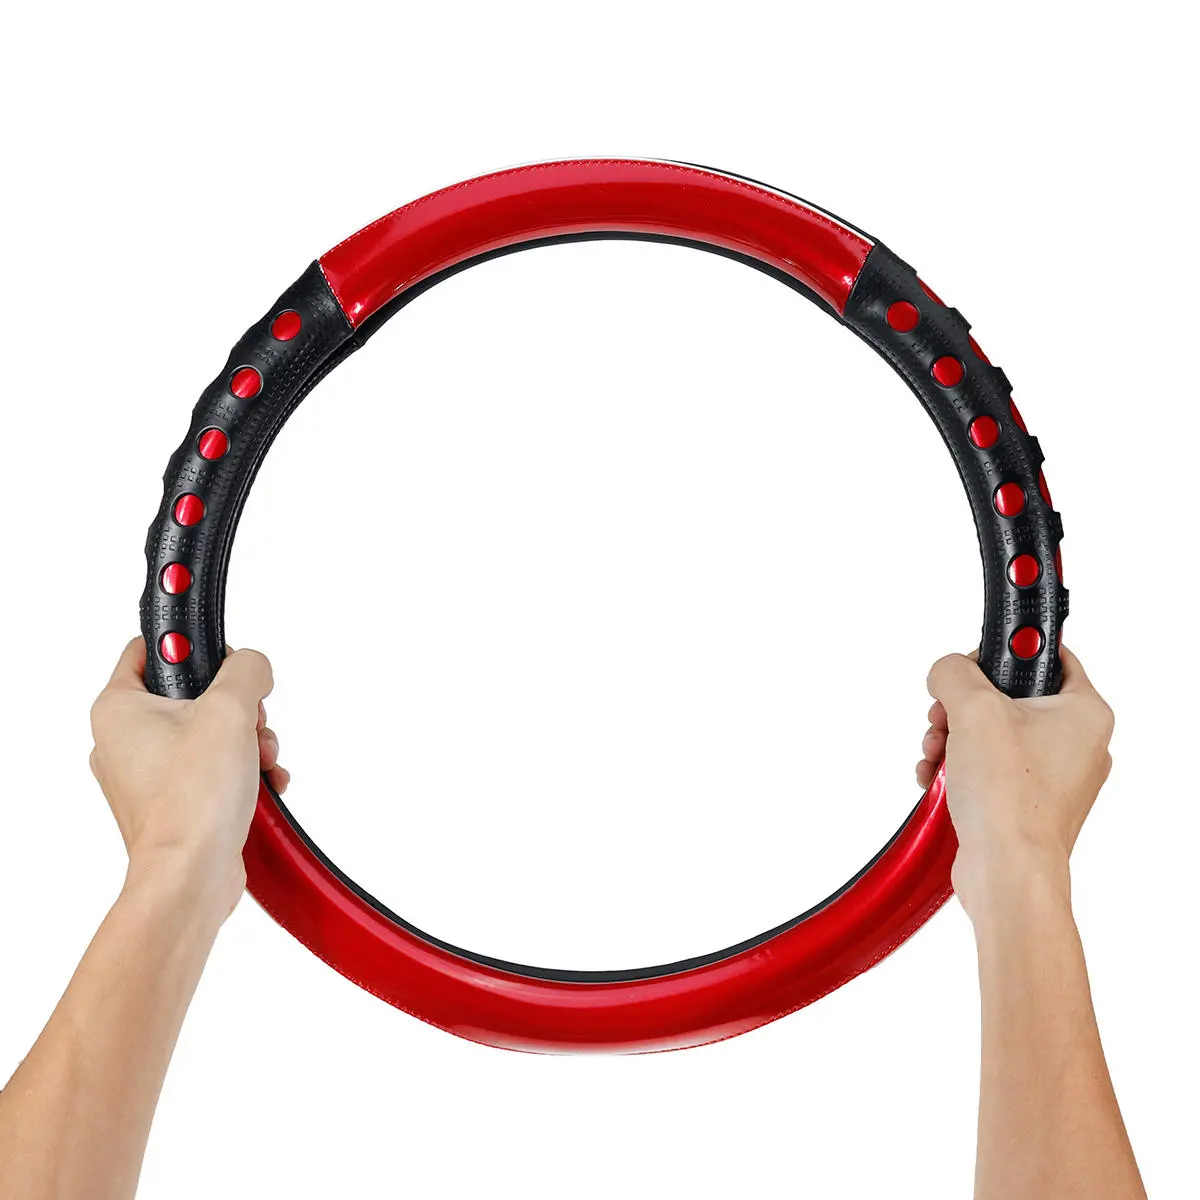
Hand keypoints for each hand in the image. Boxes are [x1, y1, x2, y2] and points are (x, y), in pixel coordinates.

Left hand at [89, 638, 288, 916]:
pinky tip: (263, 783)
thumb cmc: (192, 802)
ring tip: (261, 759)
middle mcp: (125, 741)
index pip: (149, 648)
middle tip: (249, 721)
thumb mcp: (230, 709)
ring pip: (210, 732)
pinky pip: (214, 769)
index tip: (223, 660)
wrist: (192, 876)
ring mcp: (149, 775)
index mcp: (119, 709)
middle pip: (194, 693)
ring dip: (249, 741)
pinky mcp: (174, 802)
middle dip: (238, 707)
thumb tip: (253, 665)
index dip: (193, 648)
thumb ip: (246, 669)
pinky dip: (244, 771)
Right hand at [917, 646, 1113, 922]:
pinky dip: (958, 768)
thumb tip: (946, 671)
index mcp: (1084, 712)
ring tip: (935, 753)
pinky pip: (988, 768)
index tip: (975, 661)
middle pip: (1007, 696)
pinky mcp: (1027, 802)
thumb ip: (954, 672)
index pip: (1049, 656)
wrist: (1006, 872)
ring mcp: (1052, 776)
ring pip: (991, 733)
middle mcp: (1076, 743)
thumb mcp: (972, 708)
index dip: (1005, 653)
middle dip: (961, 706)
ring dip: (952, 737)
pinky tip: (937, 778)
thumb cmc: (1010, 798)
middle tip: (943, 717)